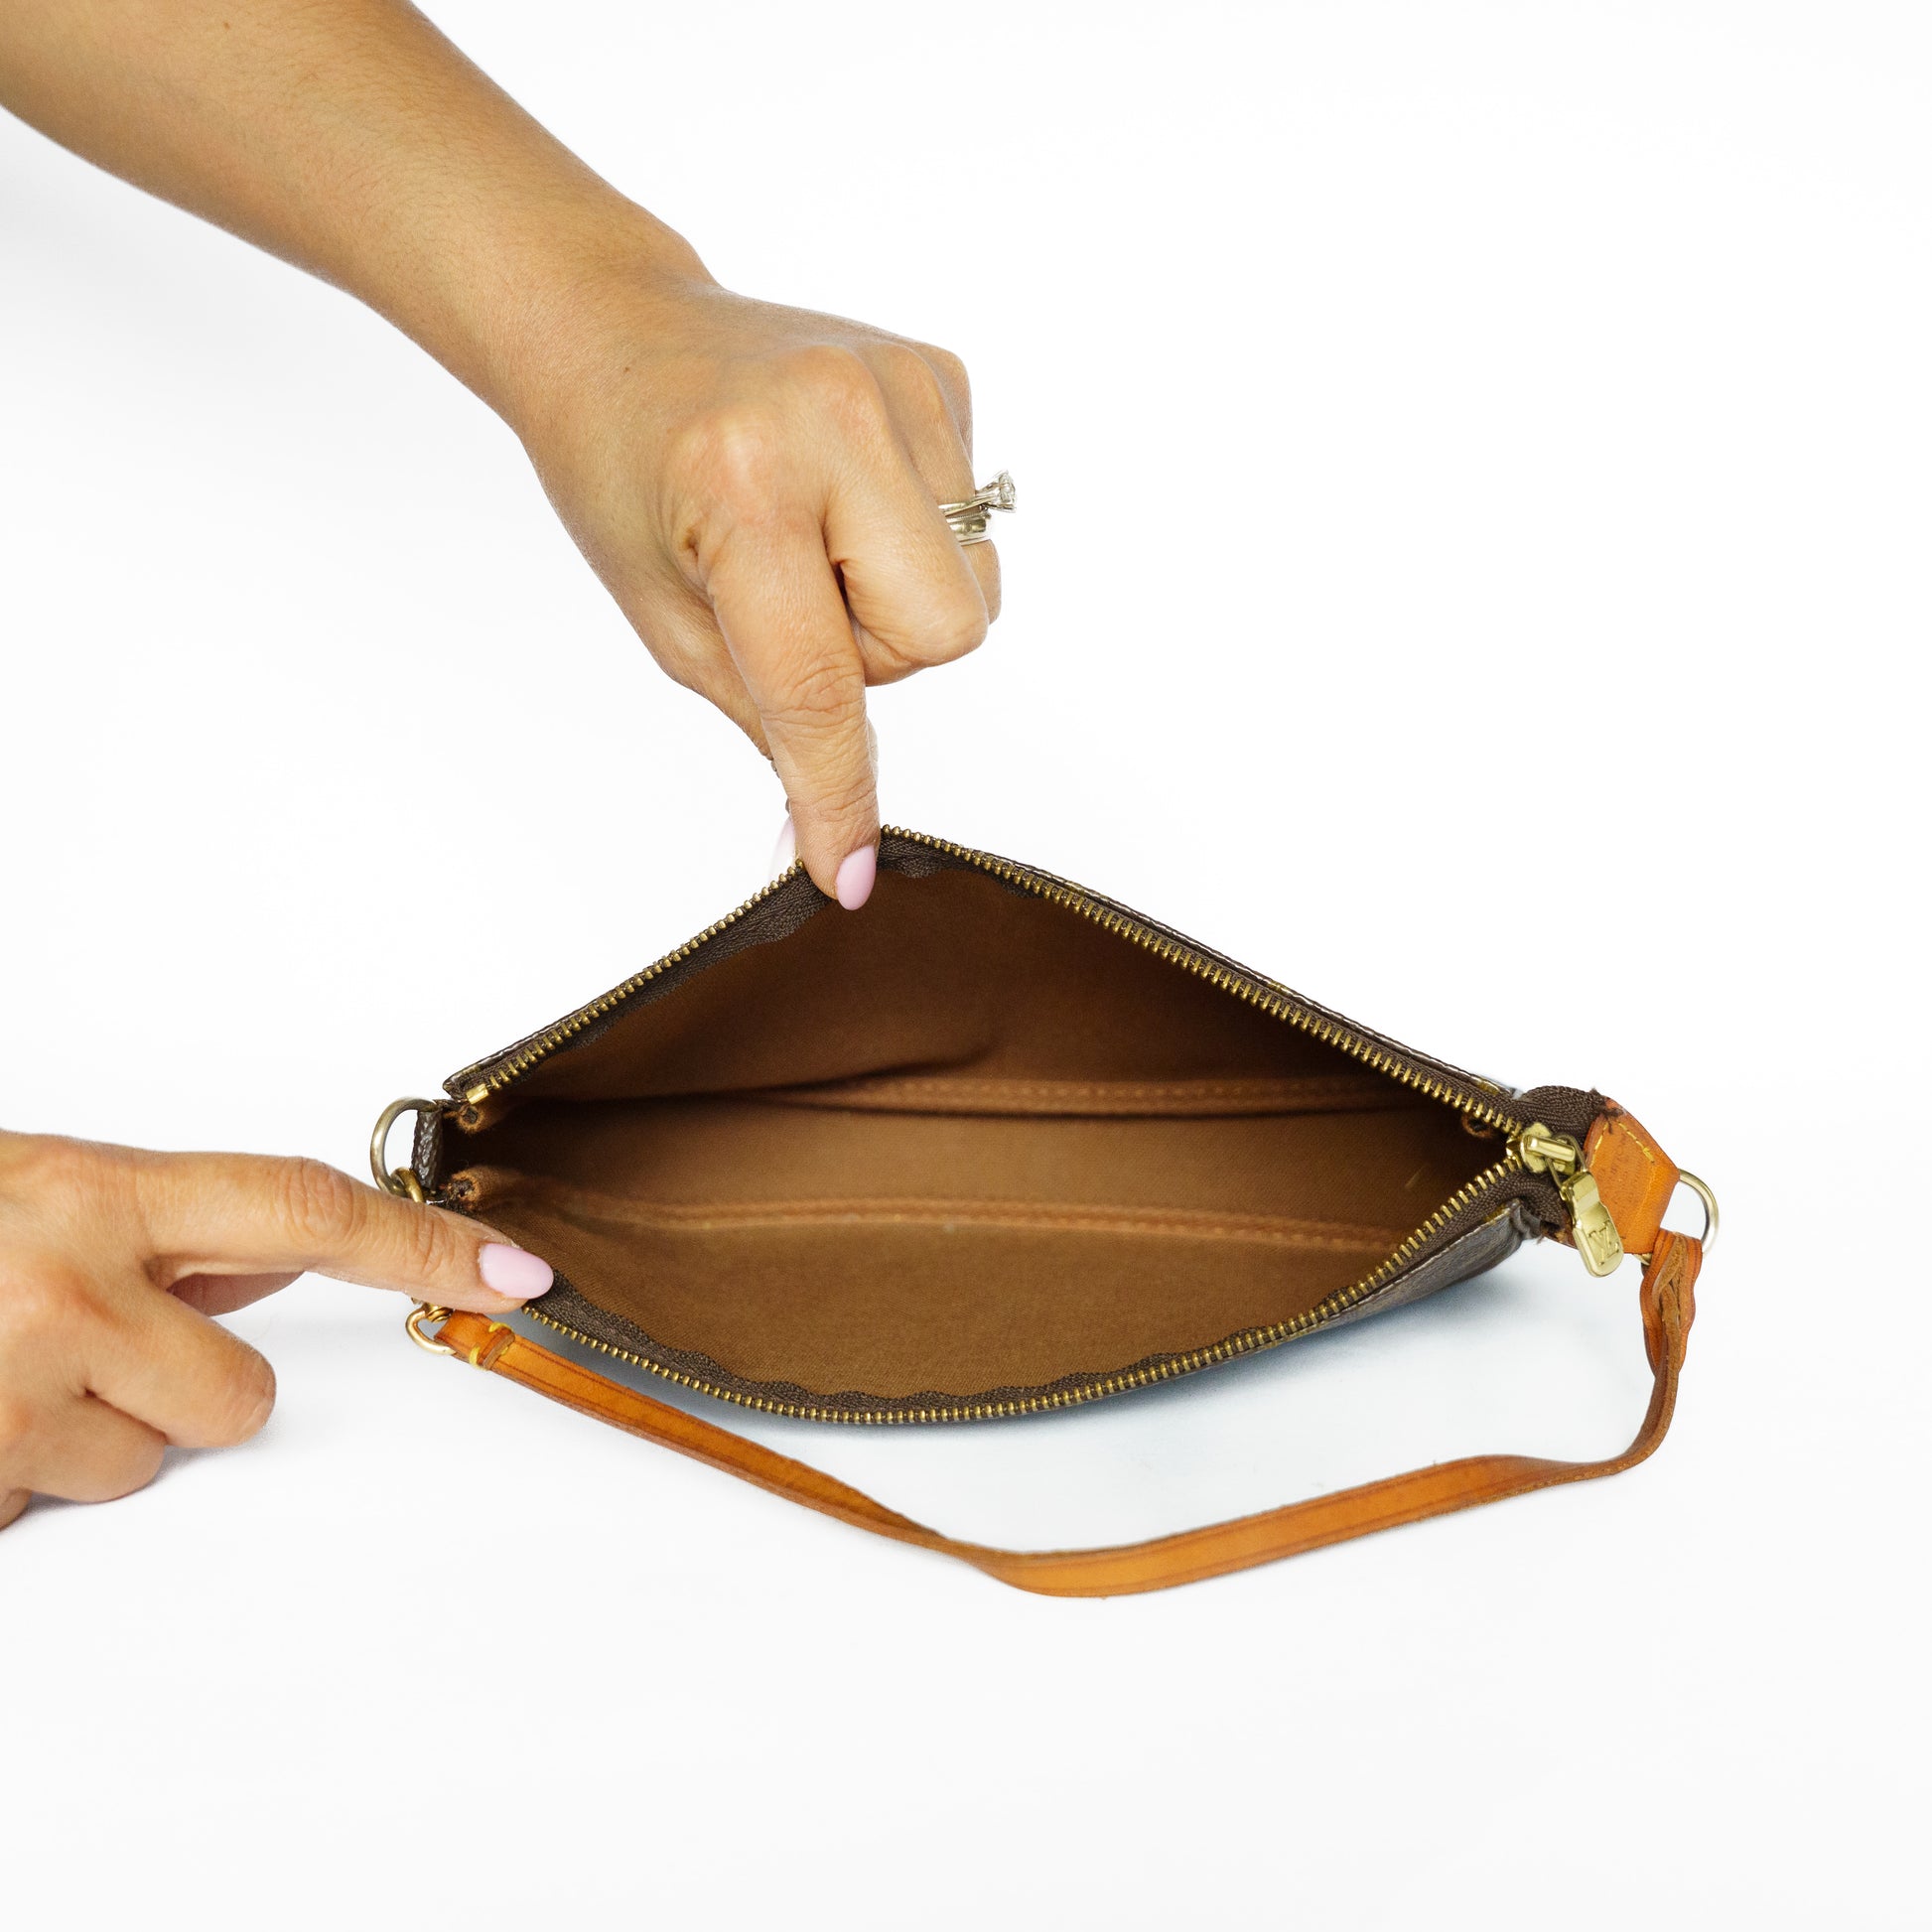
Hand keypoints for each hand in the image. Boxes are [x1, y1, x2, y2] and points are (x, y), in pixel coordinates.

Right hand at [0, 1128, 551, 1532]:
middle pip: (242, 1397)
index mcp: (95, 1196)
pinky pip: (48, 1511)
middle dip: (181, 1384)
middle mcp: (63, 1297)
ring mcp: (7, 1403)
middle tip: (75, 1342)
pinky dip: (12, 1479)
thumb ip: (159, 1229)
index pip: (308, 1214)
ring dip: (82, 1434)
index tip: (516, 1270)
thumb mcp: (36, 1189)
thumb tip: (275, 1267)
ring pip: (145, 1465)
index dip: (424, 1244)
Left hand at [503, 254, 998, 904]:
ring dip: (897, 595)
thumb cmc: (622, 474)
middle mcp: (836, 419)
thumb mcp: (669, 619)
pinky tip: (844, 491)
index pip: (819, 681)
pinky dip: (914, 534)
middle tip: (793, 598)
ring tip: (814, 537)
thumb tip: (842, 840)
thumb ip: (771, 720)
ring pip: (972, 586)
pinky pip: (974, 517)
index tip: (845, 865)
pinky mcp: (938, 370)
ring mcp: (900, 382)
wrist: (616, 331)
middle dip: (878, 652)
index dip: (836, 787)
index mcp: (745, 485)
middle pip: (942, 634)